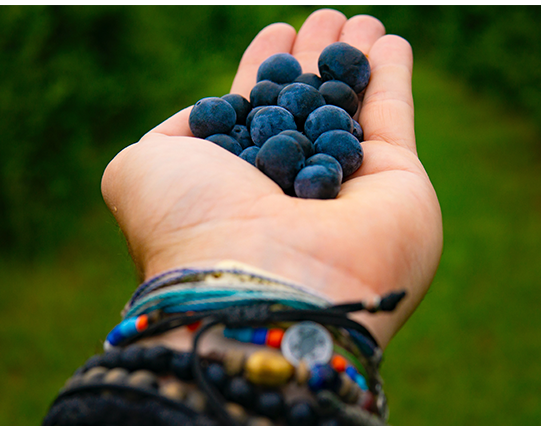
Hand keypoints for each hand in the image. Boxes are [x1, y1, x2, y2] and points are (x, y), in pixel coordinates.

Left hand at [101, 9, 442, 347]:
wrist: (262, 285)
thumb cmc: (192, 226)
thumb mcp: (141, 171)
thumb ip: (170, 136)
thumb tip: (208, 114)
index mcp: (235, 187)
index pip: (255, 116)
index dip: (264, 72)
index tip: (275, 34)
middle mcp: (291, 191)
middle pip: (307, 110)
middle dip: (314, 62)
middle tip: (324, 18)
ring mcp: (348, 190)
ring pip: (354, 109)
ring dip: (356, 62)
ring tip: (359, 20)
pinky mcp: (399, 184)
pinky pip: (396, 118)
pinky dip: (394, 78)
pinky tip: (390, 42)